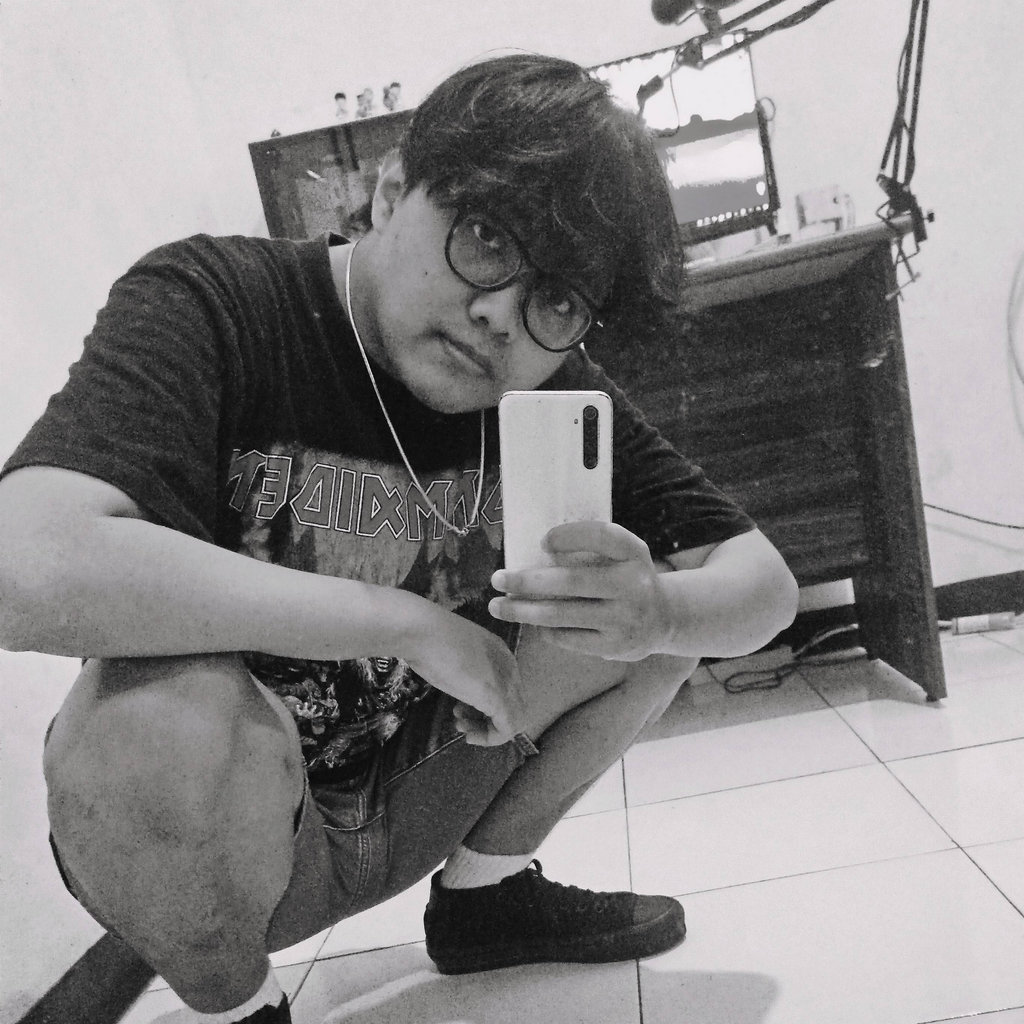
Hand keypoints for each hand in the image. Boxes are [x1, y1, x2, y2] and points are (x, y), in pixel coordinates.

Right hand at [403, 607, 526, 745]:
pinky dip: (491, 738)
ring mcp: (505, 681)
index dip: (485, 703)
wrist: (423, 632)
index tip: (459, 709)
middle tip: (460, 721)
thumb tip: (463, 686)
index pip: (506, 688)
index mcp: (500, 653)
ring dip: (487, 730)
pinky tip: (470, 736)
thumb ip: (466, 669)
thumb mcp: (454, 655)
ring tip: (461, 727)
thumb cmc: (429, 639)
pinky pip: (508, 727)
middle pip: (511, 704)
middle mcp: (509, 666)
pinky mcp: (497, 696)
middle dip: (486, 719)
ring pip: (515, 718)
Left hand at [489, 521, 673, 661]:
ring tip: (498, 606)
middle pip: (571, 581)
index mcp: (634, 553)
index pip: (601, 536)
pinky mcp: (616, 646)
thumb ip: (590, 548)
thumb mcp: (622, 555)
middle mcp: (634, 585)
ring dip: (523, 610)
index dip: (569, 536)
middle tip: (497, 578)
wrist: (665, 618)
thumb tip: (533, 553)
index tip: (542, 540)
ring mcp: (626, 619)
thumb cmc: (627, 578)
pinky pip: (569, 637)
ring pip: (562, 614)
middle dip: (527, 581)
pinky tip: (531, 621)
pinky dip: (545, 628)